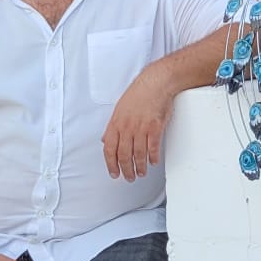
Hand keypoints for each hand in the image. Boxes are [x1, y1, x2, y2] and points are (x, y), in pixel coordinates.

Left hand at [103, 66, 175, 180]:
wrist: (155, 83)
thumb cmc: (139, 93)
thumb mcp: (119, 109)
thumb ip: (112, 127)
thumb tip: (104, 139)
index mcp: (116, 123)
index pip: (109, 149)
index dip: (111, 164)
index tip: (114, 173)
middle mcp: (127, 127)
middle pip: (124, 155)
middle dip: (125, 170)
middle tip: (129, 177)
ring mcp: (141, 128)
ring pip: (138, 154)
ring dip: (139, 167)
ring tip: (141, 173)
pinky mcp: (155, 127)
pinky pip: (152, 147)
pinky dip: (153, 157)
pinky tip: (153, 162)